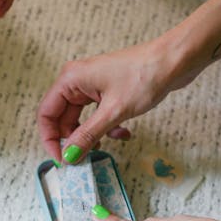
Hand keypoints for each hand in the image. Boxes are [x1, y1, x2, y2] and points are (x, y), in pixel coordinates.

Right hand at [40, 36, 202, 161]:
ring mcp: (91, 85)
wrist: (174, 60)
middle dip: (73, 140)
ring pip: (81, 119)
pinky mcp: (106, 90)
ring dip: (93, 135)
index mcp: (70, 79)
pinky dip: (106, 127)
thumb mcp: (113, 112)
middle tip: (84, 159)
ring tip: (107, 146)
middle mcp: (76, 81)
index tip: (62, 160)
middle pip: (62, 118)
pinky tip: (123, 133)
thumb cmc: (144, 76)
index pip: (46, 114)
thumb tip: (69, 156)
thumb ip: (88, 135)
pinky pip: (96, 115)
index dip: (50, 139)